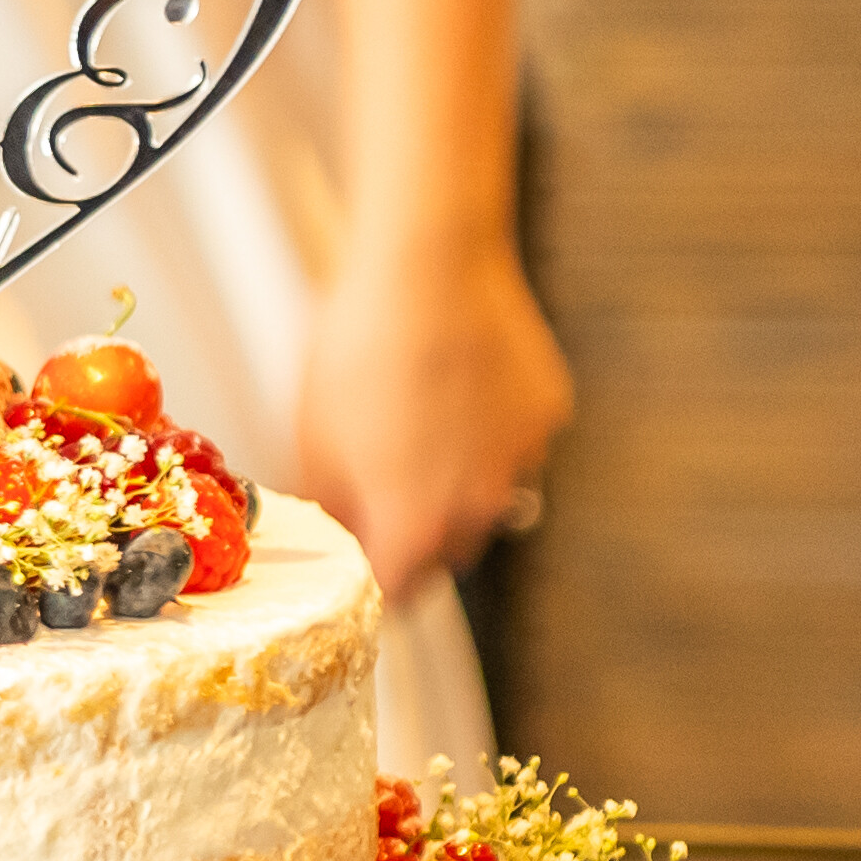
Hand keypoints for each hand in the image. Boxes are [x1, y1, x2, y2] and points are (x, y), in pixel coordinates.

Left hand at [293, 232, 572, 602]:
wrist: (430, 266)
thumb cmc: (361, 347)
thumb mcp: (314, 435)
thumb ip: (328, 506)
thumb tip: (333, 535)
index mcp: (416, 525)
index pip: (399, 594)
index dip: (374, 583)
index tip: (360, 566)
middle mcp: (479, 508)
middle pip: (446, 553)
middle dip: (415, 536)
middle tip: (381, 492)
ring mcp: (523, 461)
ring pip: (487, 498)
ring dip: (457, 485)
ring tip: (420, 428)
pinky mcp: (546, 415)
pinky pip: (515, 445)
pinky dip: (490, 434)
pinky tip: (459, 387)